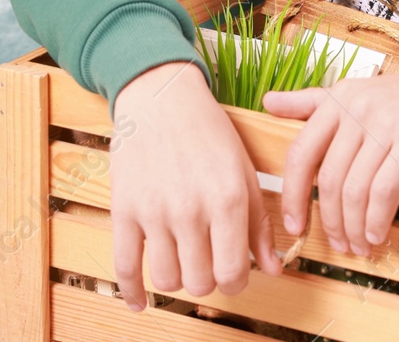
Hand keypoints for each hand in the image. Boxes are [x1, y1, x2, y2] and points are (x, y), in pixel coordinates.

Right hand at [109, 60, 283, 311]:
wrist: (162, 97)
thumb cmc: (209, 133)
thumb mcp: (244, 172)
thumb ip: (259, 224)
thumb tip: (274, 270)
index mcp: (228, 199)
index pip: (233, 272)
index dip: (235, 282)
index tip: (231, 274)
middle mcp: (192, 209)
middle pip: (200, 282)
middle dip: (207, 279)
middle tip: (206, 262)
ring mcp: (155, 211)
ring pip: (166, 280)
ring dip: (176, 278)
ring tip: (181, 260)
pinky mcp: (124, 210)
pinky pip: (124, 267)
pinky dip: (133, 292)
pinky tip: (140, 300)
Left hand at [261, 61, 398, 257]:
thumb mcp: (362, 96)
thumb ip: (314, 102)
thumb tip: (266, 103)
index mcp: (339, 97)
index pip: (300, 153)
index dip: (293, 195)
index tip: (295, 226)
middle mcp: (357, 105)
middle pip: (328, 179)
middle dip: (331, 221)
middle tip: (340, 245)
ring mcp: (386, 120)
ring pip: (355, 189)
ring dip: (355, 227)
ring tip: (362, 245)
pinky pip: (385, 190)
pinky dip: (379, 220)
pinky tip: (381, 235)